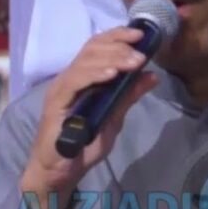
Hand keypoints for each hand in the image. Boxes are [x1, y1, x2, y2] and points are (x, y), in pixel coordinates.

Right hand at [20, 27, 159, 208]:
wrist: (59, 173)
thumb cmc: (82, 146)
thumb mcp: (113, 119)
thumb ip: (128, 98)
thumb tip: (152, 76)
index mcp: (83, 78)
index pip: (98, 47)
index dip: (118, 36)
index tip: (142, 35)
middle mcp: (70, 78)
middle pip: (93, 49)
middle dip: (120, 47)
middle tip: (142, 54)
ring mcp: (61, 89)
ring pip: (85, 62)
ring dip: (113, 59)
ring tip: (134, 62)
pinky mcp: (55, 104)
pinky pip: (74, 82)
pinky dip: (94, 75)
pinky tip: (111, 75)